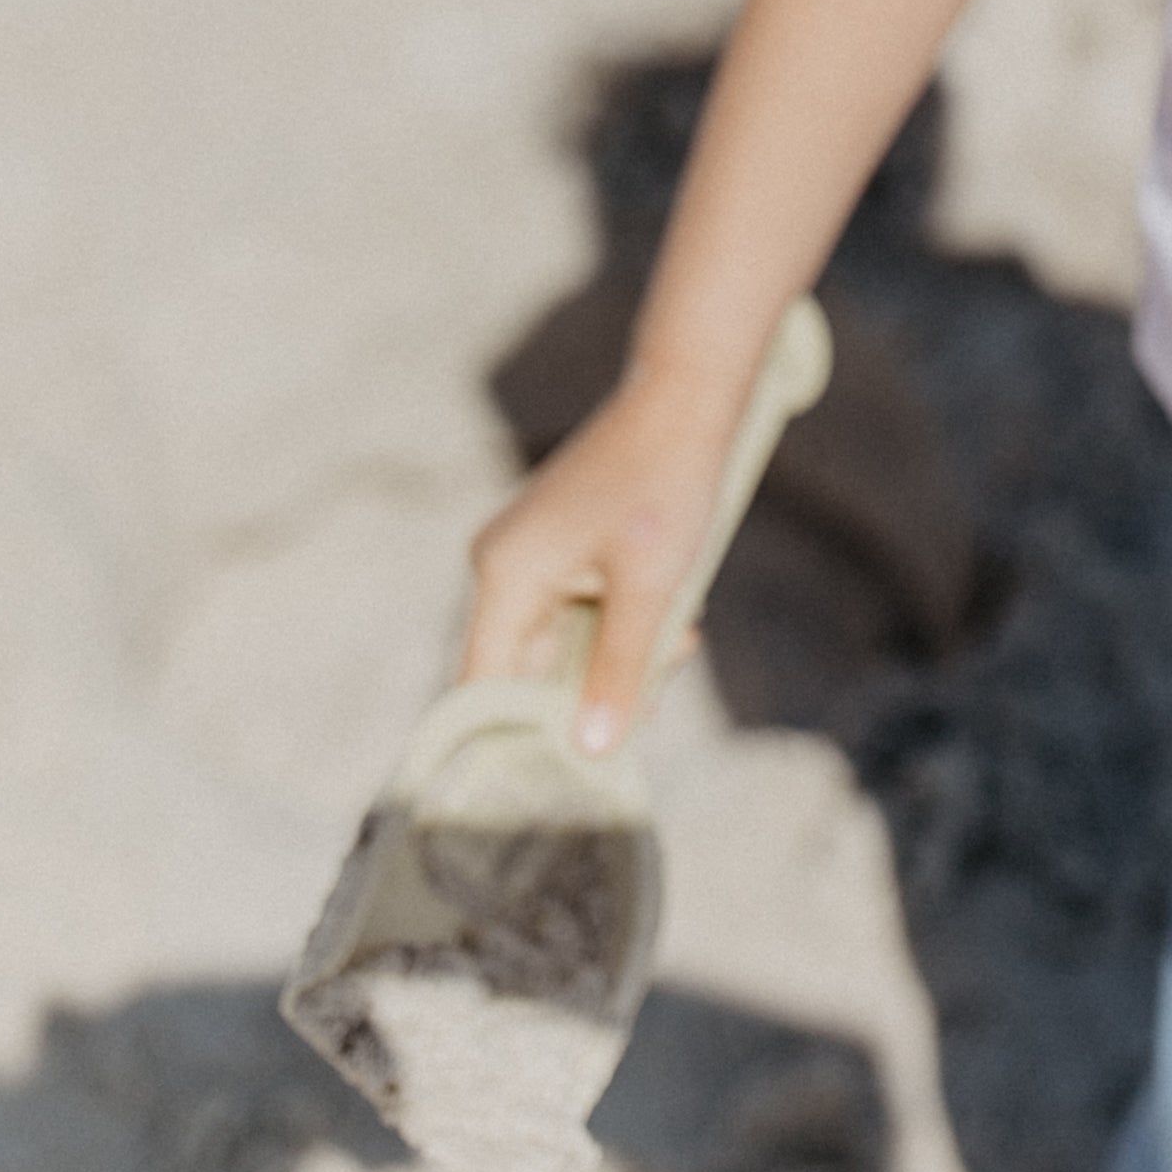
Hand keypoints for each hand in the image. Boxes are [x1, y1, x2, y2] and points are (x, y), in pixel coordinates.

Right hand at [463, 377, 736, 753]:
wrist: (688, 397)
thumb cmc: (666, 486)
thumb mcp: (650, 590)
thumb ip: (618, 671)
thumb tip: (589, 752)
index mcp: (505, 576)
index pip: (483, 687)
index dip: (517, 737)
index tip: (568, 774)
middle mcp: (504, 568)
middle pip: (528, 672)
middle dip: (595, 692)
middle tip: (661, 691)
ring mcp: (531, 557)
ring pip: (564, 645)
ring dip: (621, 658)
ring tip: (681, 640)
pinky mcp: (562, 550)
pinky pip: (581, 614)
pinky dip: (624, 627)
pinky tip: (676, 620)